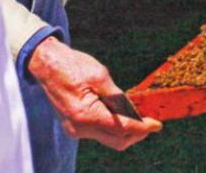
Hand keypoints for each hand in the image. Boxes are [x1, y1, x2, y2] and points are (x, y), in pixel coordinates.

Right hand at [27, 37, 160, 150]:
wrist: (47, 65)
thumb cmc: (73, 66)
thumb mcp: (100, 76)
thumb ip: (117, 97)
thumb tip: (134, 112)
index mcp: (86, 115)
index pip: (122, 129)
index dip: (142, 128)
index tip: (157, 125)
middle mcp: (79, 128)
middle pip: (117, 140)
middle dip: (137, 133)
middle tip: (151, 122)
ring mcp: (75, 130)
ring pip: (108, 138)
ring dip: (125, 130)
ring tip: (138, 116)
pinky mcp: (74, 126)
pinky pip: (99, 132)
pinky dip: (113, 126)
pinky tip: (121, 114)